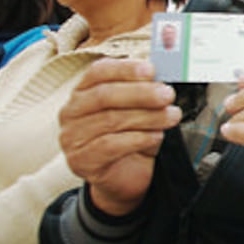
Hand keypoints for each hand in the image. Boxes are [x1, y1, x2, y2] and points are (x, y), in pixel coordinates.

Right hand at [59, 59, 181, 215]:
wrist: (125, 175)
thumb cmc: (130, 136)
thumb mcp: (139, 109)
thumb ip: (146, 92)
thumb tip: (162, 79)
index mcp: (84, 91)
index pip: (98, 71)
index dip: (125, 68)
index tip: (151, 70)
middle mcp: (72, 111)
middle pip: (104, 95)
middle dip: (141, 93)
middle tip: (168, 95)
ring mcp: (72, 137)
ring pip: (110, 120)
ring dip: (147, 116)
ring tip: (171, 116)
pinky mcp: (80, 160)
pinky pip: (110, 145)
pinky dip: (138, 138)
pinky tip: (156, 136)